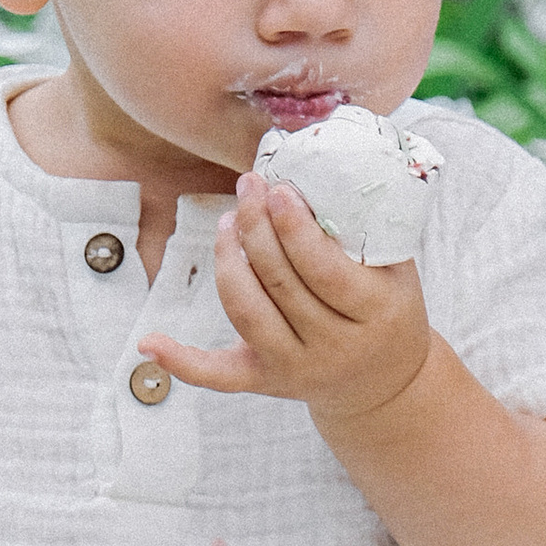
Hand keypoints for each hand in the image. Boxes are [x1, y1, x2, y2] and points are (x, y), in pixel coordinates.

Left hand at [139, 171, 430, 432]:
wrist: (386, 380)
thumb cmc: (386, 305)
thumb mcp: (395, 268)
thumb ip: (365, 225)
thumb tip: (314, 163)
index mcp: (375, 314)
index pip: (324, 269)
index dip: (295, 228)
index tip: (278, 189)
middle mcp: (334, 348)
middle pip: (279, 283)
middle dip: (256, 228)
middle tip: (248, 187)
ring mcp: (296, 368)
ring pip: (246, 311)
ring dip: (228, 261)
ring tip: (228, 221)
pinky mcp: (264, 382)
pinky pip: (218, 377)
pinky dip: (182, 362)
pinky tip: (149, 342)